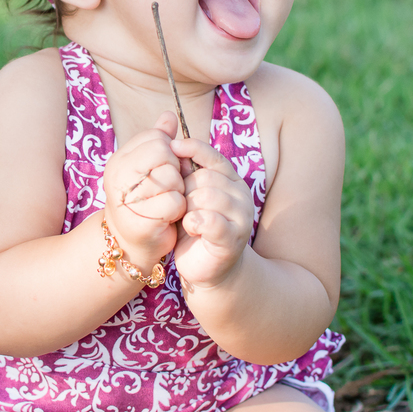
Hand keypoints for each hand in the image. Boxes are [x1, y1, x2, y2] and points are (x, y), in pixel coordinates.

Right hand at [102, 111, 186, 264]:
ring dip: (178, 191)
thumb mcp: (149, 166)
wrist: (131, 242)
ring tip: (166, 202)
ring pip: (171, 179)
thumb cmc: (145, 200)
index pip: (155, 139)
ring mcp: (126, 199)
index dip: (168, 152)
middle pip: (164, 155)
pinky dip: (178, 210)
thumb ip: (158, 140)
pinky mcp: (140, 221)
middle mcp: (117, 176)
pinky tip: (168, 216)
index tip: (162, 168)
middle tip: (167, 187)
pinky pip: (174, 203)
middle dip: (174, 171)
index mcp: (119, 159)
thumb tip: (169, 115)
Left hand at [169, 138, 254, 290]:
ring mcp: (241, 217)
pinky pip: (210, 220)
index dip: (194, 148)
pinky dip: (194, 222)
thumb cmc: (194, 228)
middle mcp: (241, 196)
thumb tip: (172, 142)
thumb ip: (185, 173)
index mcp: (231, 181)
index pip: (214, 156)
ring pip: (207, 197)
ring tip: (184, 219)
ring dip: (188, 208)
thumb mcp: (187, 196)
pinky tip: (190, 227)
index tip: (172, 146)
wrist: (207, 269)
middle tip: (179, 206)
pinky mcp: (233, 239)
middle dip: (186, 189)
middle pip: (206, 177)